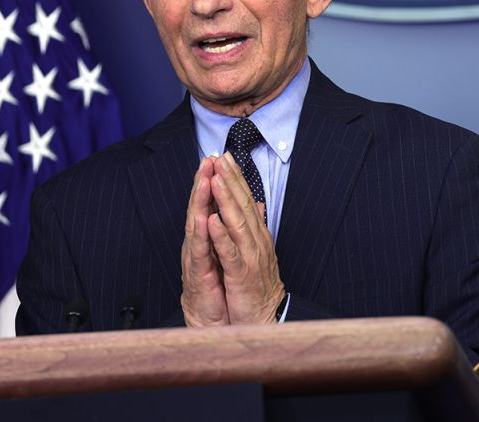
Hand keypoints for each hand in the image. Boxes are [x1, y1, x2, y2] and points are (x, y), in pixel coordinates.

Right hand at [180, 156, 228, 326]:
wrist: (218, 327)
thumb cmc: (225, 293)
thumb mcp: (234, 258)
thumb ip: (237, 231)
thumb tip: (250, 207)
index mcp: (211, 240)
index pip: (212, 205)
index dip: (215, 181)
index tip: (221, 157)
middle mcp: (200, 247)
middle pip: (200, 209)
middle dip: (204, 183)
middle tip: (208, 158)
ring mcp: (197, 261)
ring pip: (196, 226)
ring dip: (200, 201)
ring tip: (204, 179)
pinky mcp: (198, 277)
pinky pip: (201, 253)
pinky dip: (204, 235)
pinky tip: (205, 218)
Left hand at [207, 152, 285, 323]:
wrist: (266, 319)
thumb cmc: (259, 287)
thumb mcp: (259, 253)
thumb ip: (256, 227)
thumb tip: (259, 204)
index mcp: (258, 236)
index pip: (247, 201)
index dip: (236, 179)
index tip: (226, 158)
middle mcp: (257, 242)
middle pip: (244, 205)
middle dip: (231, 180)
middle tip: (220, 158)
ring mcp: (251, 258)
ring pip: (238, 224)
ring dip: (226, 200)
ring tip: (215, 179)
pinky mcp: (242, 276)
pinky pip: (231, 253)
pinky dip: (222, 236)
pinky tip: (213, 220)